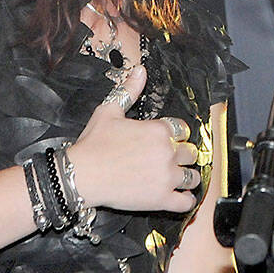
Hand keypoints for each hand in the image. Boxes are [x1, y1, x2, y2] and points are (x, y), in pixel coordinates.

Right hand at [70, 64, 200, 212]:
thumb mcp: (109, 110)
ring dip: (187, 177)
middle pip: (191, 153)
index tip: (170, 141)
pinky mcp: (161, 199)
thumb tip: (140, 71)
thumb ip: (129, 90)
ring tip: (178, 178)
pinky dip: (186, 200)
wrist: (80, 175)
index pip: (183, 130)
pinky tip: (180, 196)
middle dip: (183, 155)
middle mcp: (167, 152)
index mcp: (158, 130)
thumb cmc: (93, 144)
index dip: (177, 135)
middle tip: (172, 160)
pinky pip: (186, 202)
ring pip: (193, 176)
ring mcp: (166, 177)